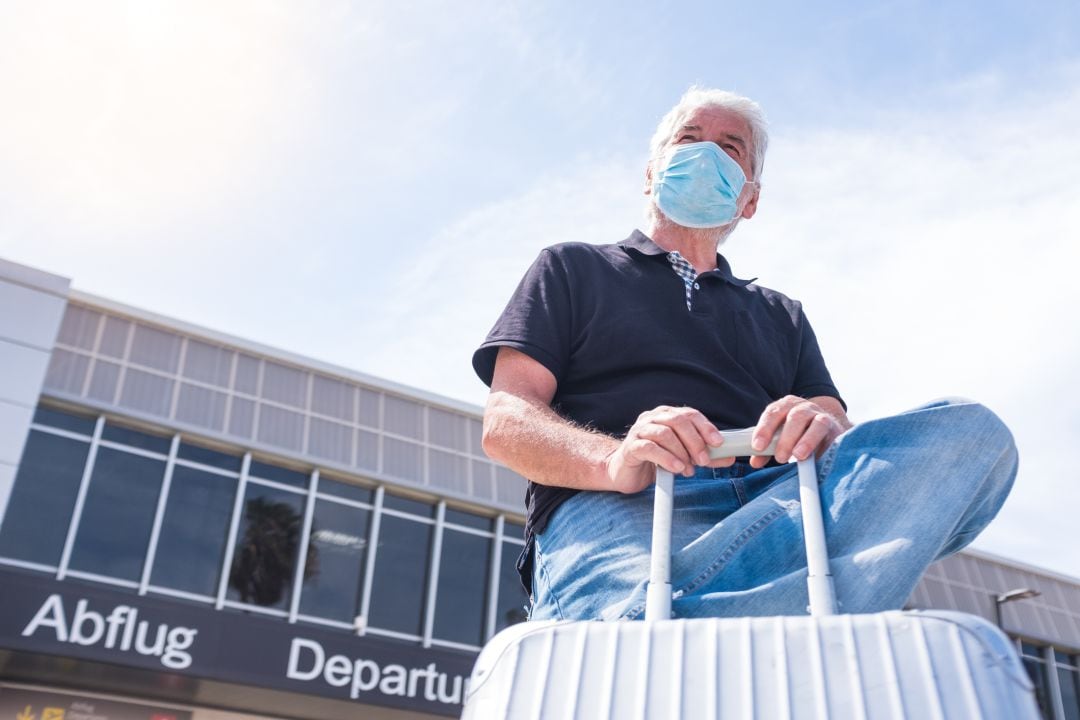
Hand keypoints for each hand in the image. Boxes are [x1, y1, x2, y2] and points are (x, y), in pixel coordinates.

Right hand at [604, 406, 734, 492]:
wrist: (625, 472)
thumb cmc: (655, 461)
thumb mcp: (683, 457)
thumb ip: (705, 456)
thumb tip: (729, 457)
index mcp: (666, 415)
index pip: (690, 414)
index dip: (705, 427)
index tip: (718, 443)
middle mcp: (652, 418)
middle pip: (678, 421)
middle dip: (695, 441)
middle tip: (704, 460)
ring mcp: (639, 431)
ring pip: (664, 433)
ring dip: (681, 452)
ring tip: (689, 469)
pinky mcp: (631, 447)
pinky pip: (649, 448)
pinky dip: (666, 458)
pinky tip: (675, 468)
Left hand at [749, 395, 847, 468]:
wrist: (826, 429)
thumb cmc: (796, 433)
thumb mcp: (779, 438)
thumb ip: (767, 449)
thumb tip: (755, 462)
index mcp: (785, 406)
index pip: (773, 413)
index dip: (764, 429)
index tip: (757, 447)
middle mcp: (804, 407)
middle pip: (795, 417)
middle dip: (786, 438)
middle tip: (780, 457)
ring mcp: (822, 416)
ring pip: (817, 423)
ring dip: (807, 441)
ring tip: (798, 456)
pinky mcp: (837, 429)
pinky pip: (834, 436)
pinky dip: (826, 446)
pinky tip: (819, 457)